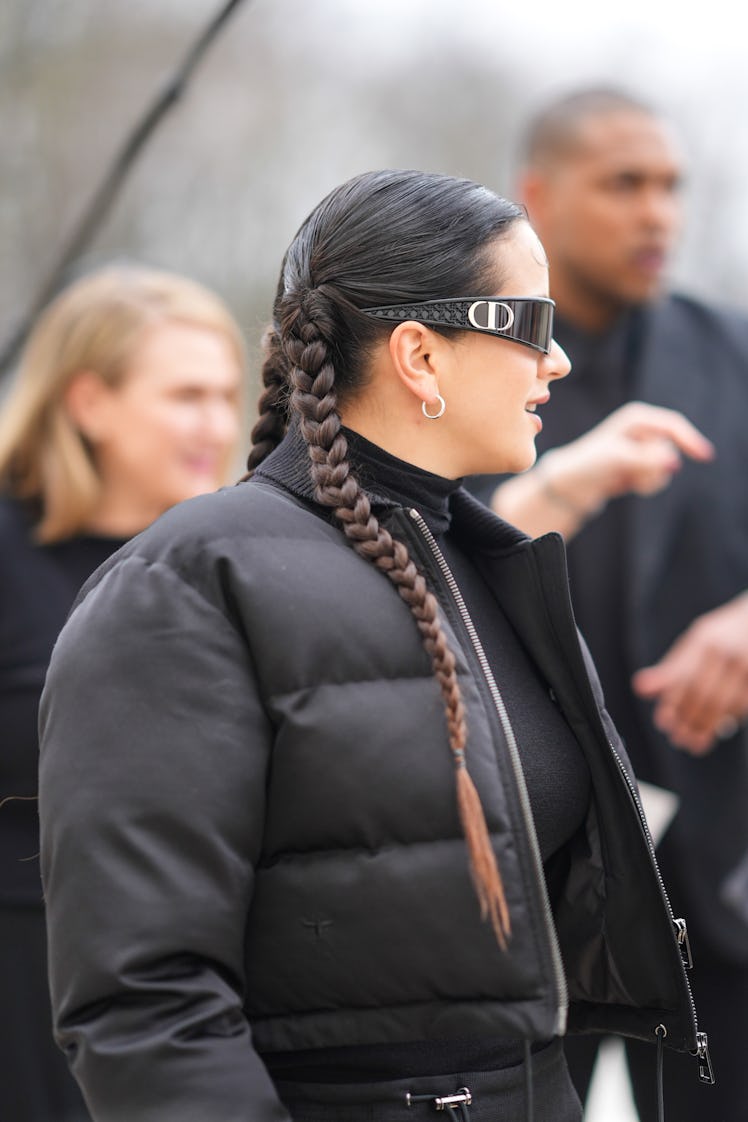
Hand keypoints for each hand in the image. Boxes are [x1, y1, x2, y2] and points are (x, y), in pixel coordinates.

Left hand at [542, 401, 714, 512]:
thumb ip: (646, 459)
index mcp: (638, 418)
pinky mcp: (642, 466)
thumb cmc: (590, 464)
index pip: (673, 426)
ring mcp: (644, 449)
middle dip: (657, 467)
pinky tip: (631, 485)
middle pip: (671, 450)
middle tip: (635, 475)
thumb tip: (673, 462)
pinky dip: (649, 485)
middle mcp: (643, 430)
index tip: (704, 456)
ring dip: (652, 478)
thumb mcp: (619, 458)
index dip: (690, 440)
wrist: (572, 485)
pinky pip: (659, 477)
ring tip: (630, 480)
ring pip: (667, 467)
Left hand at [632, 594, 747, 754]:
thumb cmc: (720, 638)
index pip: (683, 680)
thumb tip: (640, 688)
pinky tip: (717, 729)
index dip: (672, 704)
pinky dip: (727, 720)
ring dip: (707, 728)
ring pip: (725, 706)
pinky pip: (741, 707)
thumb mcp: (694, 644)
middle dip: (690, 722)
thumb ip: (671, 668)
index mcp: (704, 642)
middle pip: (705, 697)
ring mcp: (746, 667)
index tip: (663, 723)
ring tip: (694, 743)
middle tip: (679, 739)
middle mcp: (727, 653)